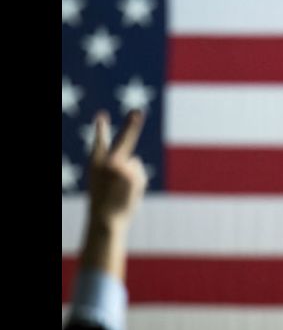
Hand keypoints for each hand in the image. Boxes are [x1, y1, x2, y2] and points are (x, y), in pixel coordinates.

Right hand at [88, 110, 147, 227]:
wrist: (106, 219)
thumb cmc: (104, 201)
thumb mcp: (103, 181)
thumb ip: (116, 167)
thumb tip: (135, 159)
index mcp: (95, 163)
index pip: (99, 142)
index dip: (101, 128)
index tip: (101, 115)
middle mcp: (108, 162)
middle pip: (124, 139)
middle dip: (131, 124)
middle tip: (137, 110)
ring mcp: (122, 168)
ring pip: (134, 163)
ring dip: (131, 175)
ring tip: (121, 189)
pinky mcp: (134, 174)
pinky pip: (139, 172)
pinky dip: (137, 181)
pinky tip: (127, 191)